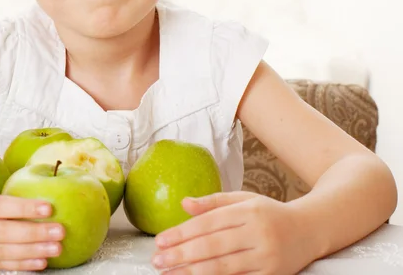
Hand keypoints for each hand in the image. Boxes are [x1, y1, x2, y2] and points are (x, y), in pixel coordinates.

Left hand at [152, 191, 313, 273]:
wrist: (310, 230)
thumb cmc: (269, 213)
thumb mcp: (244, 199)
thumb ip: (213, 202)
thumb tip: (184, 203)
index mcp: (248, 211)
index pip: (208, 223)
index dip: (182, 232)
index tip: (160, 240)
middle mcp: (258, 234)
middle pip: (212, 246)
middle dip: (181, 254)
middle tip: (158, 259)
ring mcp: (266, 258)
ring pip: (223, 268)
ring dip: (192, 272)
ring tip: (169, 272)